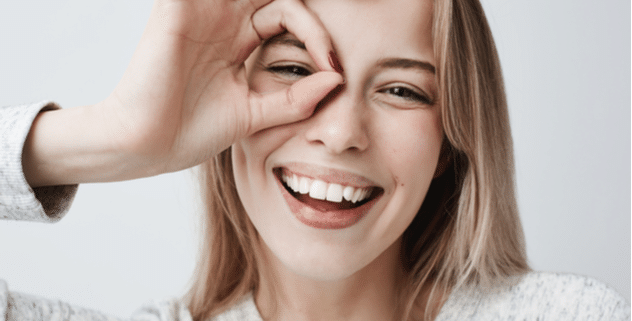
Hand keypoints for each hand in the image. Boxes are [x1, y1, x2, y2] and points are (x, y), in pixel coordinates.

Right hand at [107, 0, 342, 172]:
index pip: (289, 16)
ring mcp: (202, 11)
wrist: (147, 145)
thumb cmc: (192, 131)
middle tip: (334, 21)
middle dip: (302, 8)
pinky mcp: (179, 8)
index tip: (335, 69)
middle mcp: (224, 20)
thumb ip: (295, 99)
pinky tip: (262, 3)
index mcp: (240, 41)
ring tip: (302, 16)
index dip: (316, 37)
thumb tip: (337, 80)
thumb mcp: (255, 115)